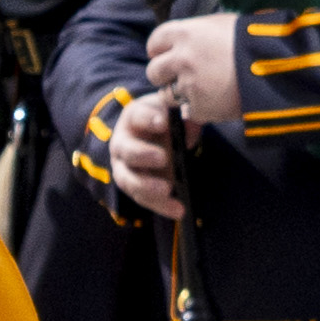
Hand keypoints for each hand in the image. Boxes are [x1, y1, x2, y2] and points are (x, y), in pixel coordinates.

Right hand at [99, 87, 184, 215]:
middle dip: (143, 154)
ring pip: (129, 179)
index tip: (164, 122)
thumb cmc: (168, 119)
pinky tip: (179, 210)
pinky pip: (143, 198)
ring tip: (167, 190)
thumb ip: (187, 112)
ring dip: (146, 186)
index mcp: (134, 117)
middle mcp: (123, 142)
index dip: (148, 119)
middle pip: (127, 149)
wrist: (162, 135)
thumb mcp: (178, 110)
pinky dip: (161, 205)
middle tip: (163, 158)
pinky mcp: (135, 187)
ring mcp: (125, 167)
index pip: (137, 115)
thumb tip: (196, 118)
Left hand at [148, 12, 248, 127]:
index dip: (160, 49)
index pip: (155, 41)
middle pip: (154, 71)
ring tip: (198, 91)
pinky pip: (189, 111)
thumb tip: (190, 37)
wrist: (275, 68)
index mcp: (185, 33)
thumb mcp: (223, 24)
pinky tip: (214, 101)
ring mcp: (188, 86)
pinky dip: (198, 109)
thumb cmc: (255, 39)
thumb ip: (199, 32)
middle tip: (180, 76)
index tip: (166, 54)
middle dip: (165, 74)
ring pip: (166, 94)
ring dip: (178, 94)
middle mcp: (181, 59)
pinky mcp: (199, 108)